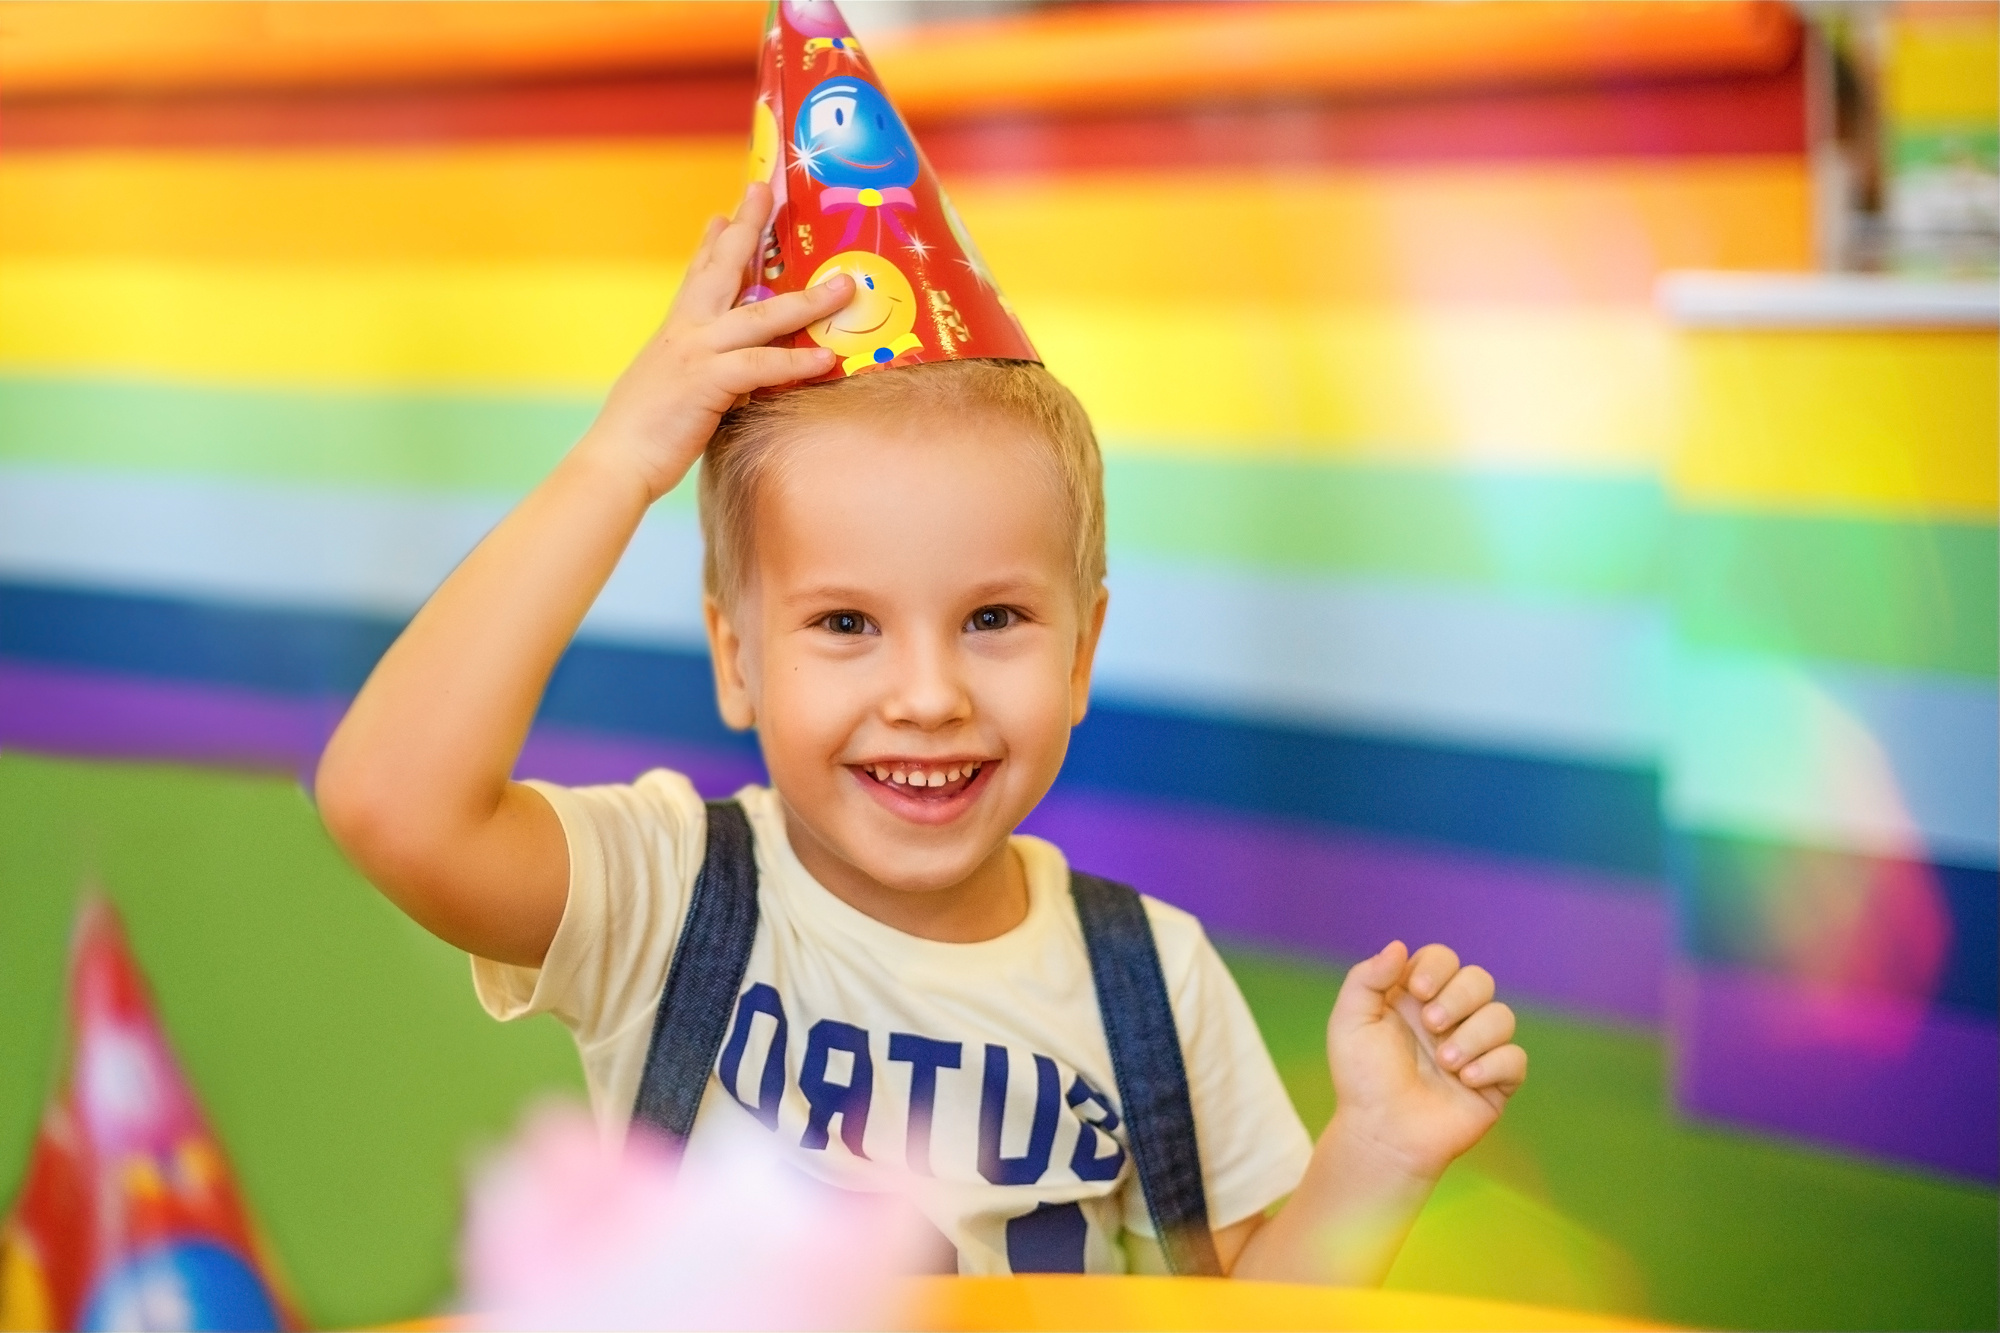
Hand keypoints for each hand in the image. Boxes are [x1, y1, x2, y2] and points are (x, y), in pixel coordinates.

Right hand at [582, 181, 851, 501]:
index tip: (724, 212)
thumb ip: (699, 371)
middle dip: (748, 227)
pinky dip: (795, 363)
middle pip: (722, 267)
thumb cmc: (643, 435)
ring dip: (807, 300)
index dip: (711, 242)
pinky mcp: (707, 382)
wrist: (615, 461)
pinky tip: (826, 359)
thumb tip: (726, 374)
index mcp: (675, 332)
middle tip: (767, 190)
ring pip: (760, 316)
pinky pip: (761, 366)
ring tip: (844, 288)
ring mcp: (695, 353)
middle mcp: (685, 332)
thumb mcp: (671, 387)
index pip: (696, 275)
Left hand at [1325, 941, 1526, 1179]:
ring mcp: (1475, 1049)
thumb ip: (1367, 978)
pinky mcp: (1494, 1083)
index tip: (1417, 991)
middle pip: (1479, 980)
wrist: (1381, 1134)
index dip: (1438, 967)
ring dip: (1475, 1035)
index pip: (1443, 959)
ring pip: (1502, 1016)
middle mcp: (1450, 1018)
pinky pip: (1516, 1058)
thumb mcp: (1350, 1021)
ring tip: (1445, 1062)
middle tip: (1432, 1026)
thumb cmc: (1361, 1079)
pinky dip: (1493, 1065)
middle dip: (1459, 997)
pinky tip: (1465, 1081)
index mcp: (1416, 999)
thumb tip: (1398, 946)